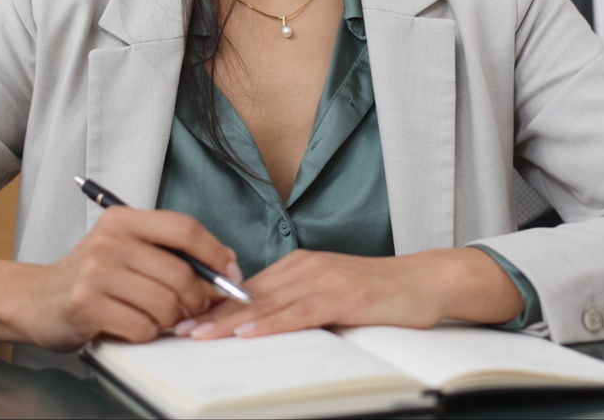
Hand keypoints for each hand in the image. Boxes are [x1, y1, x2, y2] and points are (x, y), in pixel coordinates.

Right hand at [0, 208, 241, 350]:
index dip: (215, 252)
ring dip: (171, 319)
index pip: (184, 228)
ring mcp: (96, 271)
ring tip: (161, 318)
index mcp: (124, 219)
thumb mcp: (128, 250)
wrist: (37, 299)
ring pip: (164, 303)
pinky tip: (135, 326)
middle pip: (180, 272)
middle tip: (197, 309)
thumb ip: (170, 252)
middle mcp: (110, 239)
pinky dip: (147, 333)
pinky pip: (141, 325)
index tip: (231, 273)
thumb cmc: (94, 276)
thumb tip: (226, 268)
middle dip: (198, 298)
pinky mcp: (86, 304)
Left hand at [175, 247, 523, 339]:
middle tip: (177, 331)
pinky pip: (300, 311)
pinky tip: (250, 333)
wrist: (426, 281)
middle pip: (249, 295)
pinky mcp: (343, 294)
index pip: (247, 289)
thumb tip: (260, 327)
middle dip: (210, 315)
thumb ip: (297, 307)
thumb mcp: (331, 298)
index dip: (214, 307)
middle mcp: (305, 267)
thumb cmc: (380, 294)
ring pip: (267, 303)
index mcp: (299, 267)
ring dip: (230, 322)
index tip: (184, 321)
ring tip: (199, 336)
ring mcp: (323, 278)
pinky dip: (272, 323)